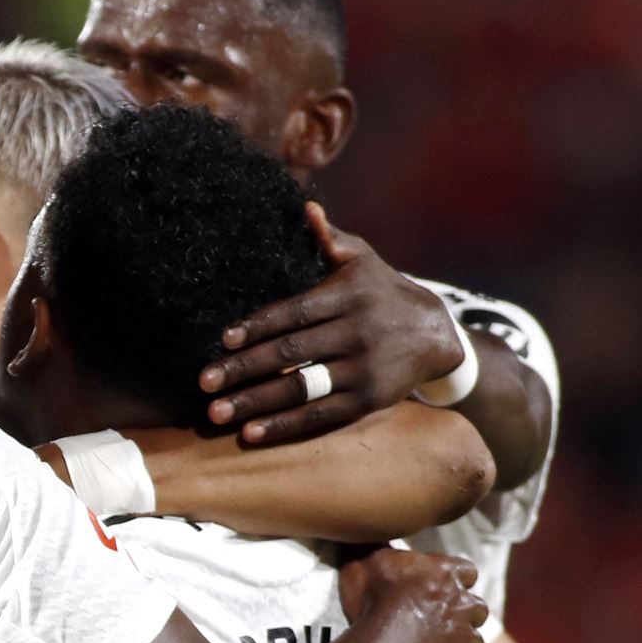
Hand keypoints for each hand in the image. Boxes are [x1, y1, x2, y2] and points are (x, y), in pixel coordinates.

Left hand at [200, 205, 461, 444]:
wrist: (436, 335)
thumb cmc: (384, 291)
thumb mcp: (364, 260)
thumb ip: (331, 239)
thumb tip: (306, 208)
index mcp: (348, 296)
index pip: (295, 312)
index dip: (258, 326)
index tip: (223, 339)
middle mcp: (356, 333)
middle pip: (290, 353)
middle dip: (243, 368)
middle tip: (204, 381)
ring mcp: (362, 370)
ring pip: (301, 388)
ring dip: (255, 402)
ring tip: (216, 414)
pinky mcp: (368, 401)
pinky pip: (320, 416)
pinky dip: (284, 426)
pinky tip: (250, 434)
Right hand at [338, 547, 484, 642]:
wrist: (382, 642)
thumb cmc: (374, 599)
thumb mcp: (365, 562)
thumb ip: (375, 551)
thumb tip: (369, 538)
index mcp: (446, 574)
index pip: (467, 571)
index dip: (455, 579)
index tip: (440, 585)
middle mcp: (463, 604)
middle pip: (478, 608)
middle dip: (464, 615)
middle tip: (439, 621)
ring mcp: (464, 639)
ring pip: (475, 642)